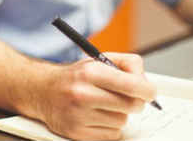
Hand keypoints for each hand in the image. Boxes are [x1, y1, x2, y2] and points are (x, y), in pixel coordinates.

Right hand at [32, 53, 156, 140]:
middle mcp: (83, 94)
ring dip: (118, 114)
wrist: (43, 91)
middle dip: (135, 102)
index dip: (147, 90)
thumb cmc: (75, 76)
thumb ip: (127, 64)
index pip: (132, 85)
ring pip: (122, 121)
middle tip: (127, 97)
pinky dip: (109, 127)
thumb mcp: (98, 60)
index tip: (150, 92)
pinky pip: (112, 134)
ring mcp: (79, 115)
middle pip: (131, 105)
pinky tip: (97, 116)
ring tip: (103, 105)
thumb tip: (146, 82)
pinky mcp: (76, 133)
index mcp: (90, 72)